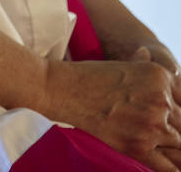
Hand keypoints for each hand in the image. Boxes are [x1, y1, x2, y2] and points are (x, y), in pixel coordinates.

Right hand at [42, 55, 180, 168]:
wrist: (59, 88)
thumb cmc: (87, 76)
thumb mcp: (125, 66)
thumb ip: (148, 69)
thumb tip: (167, 70)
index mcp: (162, 76)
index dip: (179, 113)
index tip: (175, 120)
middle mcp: (162, 99)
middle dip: (177, 131)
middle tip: (164, 133)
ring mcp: (151, 122)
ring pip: (179, 144)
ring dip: (171, 147)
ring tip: (161, 147)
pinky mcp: (138, 144)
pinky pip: (168, 166)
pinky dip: (171, 167)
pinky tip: (168, 165)